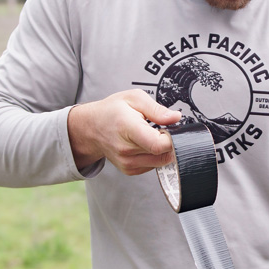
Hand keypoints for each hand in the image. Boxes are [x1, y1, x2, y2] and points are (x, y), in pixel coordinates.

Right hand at [67, 90, 181, 175]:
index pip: (157, 144)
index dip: (171, 138)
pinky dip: (155, 156)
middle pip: (162, 154)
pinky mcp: (129, 170)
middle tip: (159, 129)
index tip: (170, 129)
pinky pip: (153, 166)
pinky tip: (145, 145)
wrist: (92, 127)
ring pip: (160, 162)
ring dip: (162, 150)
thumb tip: (176, 117)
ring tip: (150, 135)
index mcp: (127, 128)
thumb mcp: (134, 98)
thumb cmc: (112, 111)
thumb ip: (157, 109)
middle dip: (169, 142)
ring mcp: (126, 163)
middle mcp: (125, 150)